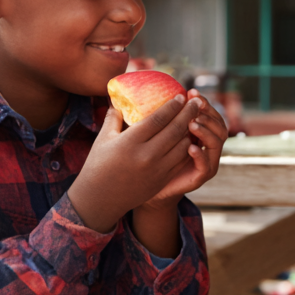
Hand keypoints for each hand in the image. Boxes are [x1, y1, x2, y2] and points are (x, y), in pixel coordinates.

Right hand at [68, 93, 203, 233]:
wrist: (100, 199)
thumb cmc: (98, 165)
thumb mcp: (103, 139)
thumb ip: (114, 117)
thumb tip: (119, 98)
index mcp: (130, 142)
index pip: (158, 119)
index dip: (172, 106)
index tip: (181, 96)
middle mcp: (146, 155)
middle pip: (174, 129)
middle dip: (188, 113)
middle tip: (196, 101)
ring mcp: (156, 169)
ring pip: (182, 145)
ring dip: (190, 130)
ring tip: (195, 118)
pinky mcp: (162, 180)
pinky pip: (181, 160)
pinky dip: (188, 147)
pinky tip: (190, 138)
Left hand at [143, 90, 227, 205]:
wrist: (147, 186)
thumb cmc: (148, 156)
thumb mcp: (152, 132)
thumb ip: (153, 115)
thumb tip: (132, 92)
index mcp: (199, 132)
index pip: (209, 113)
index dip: (202, 102)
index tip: (190, 92)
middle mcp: (206, 145)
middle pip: (219, 124)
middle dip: (207, 112)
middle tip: (195, 105)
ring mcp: (206, 161)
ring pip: (217, 141)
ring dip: (206, 130)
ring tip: (192, 124)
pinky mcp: (201, 177)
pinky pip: (206, 165)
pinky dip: (200, 155)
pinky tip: (190, 147)